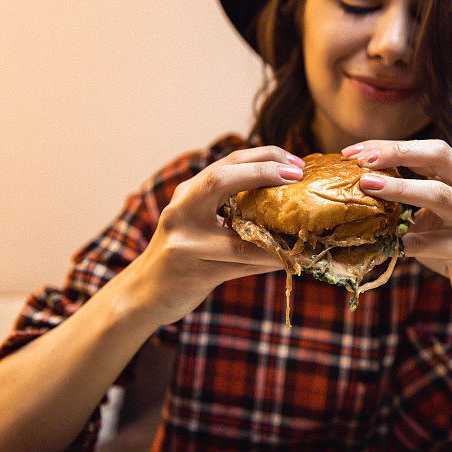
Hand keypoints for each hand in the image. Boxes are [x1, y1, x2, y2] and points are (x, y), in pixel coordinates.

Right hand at [126, 146, 303, 325]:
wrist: (144, 294)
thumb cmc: (181, 255)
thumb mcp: (198, 222)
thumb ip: (230, 208)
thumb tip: (286, 200)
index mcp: (187, 195)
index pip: (226, 163)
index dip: (262, 157)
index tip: (296, 161)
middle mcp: (181, 212)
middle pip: (219, 179)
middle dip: (262, 171)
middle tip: (297, 173)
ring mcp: (186, 244)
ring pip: (239, 236)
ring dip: (278, 233)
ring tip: (307, 228)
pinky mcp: (196, 272)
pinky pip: (242, 265)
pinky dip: (270, 261)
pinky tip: (291, 259)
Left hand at [343, 139, 451, 313]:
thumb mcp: (432, 214)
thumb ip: (409, 196)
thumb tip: (358, 184)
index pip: (427, 149)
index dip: (390, 146)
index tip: (354, 151)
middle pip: (440, 156)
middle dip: (398, 153)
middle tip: (363, 161)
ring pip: (439, 195)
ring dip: (400, 188)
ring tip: (368, 186)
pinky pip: (431, 244)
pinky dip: (404, 243)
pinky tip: (383, 244)